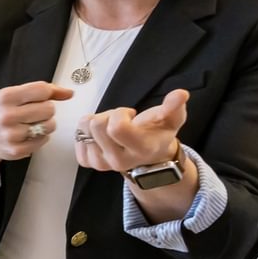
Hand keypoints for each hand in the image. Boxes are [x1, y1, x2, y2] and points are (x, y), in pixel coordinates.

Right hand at [0, 81, 74, 191]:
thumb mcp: (13, 96)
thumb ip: (40, 91)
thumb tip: (69, 93)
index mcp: (6, 97)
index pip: (42, 90)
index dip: (49, 93)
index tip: (45, 97)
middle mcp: (6, 115)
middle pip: (49, 109)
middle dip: (46, 111)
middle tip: (35, 113)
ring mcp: (11, 134)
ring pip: (49, 126)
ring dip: (46, 125)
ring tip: (33, 124)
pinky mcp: (16, 150)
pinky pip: (44, 140)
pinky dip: (41, 138)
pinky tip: (29, 135)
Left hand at [75, 90, 189, 174]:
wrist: (148, 155)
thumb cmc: (157, 133)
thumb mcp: (171, 119)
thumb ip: (174, 107)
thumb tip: (181, 94)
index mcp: (140, 149)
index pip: (116, 127)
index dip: (120, 113)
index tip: (129, 114)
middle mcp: (119, 160)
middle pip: (96, 125)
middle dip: (107, 115)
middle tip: (119, 120)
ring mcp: (102, 163)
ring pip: (83, 129)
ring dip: (95, 122)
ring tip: (111, 127)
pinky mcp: (88, 162)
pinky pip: (76, 138)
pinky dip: (85, 132)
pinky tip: (101, 135)